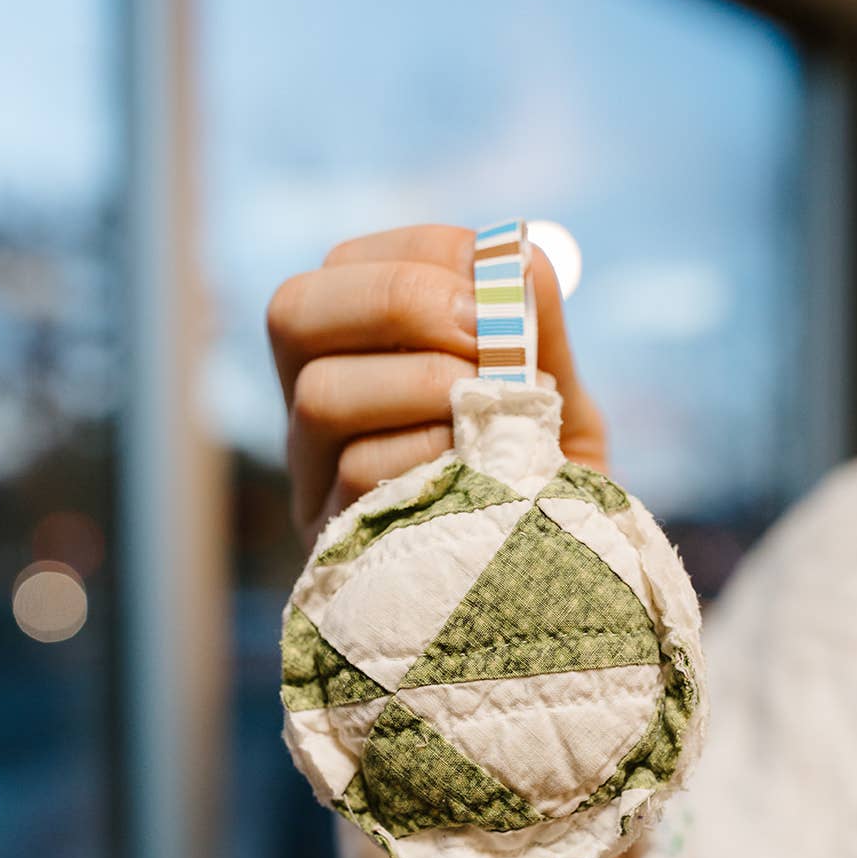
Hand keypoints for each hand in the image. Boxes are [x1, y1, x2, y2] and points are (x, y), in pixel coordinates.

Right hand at [268, 223, 608, 547]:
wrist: (563, 600)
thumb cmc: (551, 491)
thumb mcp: (557, 402)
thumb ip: (541, 329)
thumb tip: (520, 256)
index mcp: (363, 356)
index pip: (345, 266)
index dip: (424, 256)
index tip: (501, 291)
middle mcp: (321, 414)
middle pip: (293, 312)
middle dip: (397, 299)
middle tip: (482, 334)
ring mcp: (318, 484)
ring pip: (319, 397)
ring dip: (420, 386)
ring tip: (488, 412)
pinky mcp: (340, 548)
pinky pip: (357, 479)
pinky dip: (430, 457)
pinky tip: (481, 474)